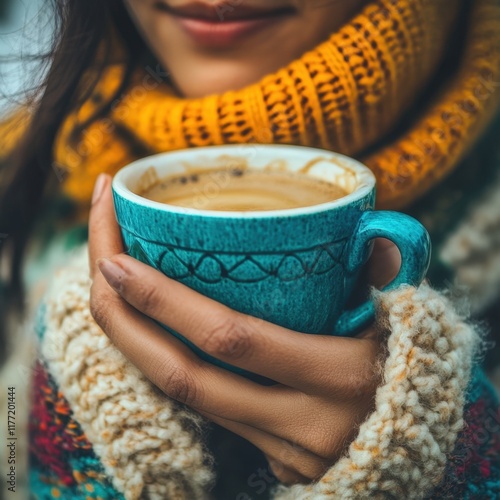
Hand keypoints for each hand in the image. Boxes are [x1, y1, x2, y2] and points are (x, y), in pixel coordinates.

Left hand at [88, 174, 400, 484]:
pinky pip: (202, 410)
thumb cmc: (415, 373)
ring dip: (134, 342)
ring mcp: (279, 451)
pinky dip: (166, 366)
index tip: (117, 256)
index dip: (165, 299)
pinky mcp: (269, 460)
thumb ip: (386, 278)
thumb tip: (374, 242)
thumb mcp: (408, 323)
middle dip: (124, 317)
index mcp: (339, 377)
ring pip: (181, 397)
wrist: (421, 447)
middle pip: (182, 375)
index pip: (231, 337)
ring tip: (111, 288)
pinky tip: (149, 328)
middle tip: (99, 259)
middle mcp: (300, 424)